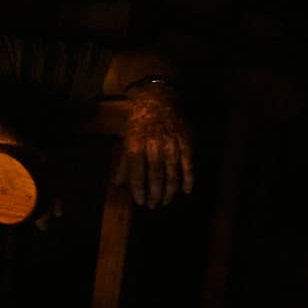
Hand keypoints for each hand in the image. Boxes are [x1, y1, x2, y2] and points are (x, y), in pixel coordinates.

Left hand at [115, 83, 194, 207]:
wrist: (158, 101)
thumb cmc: (139, 123)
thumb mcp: (126, 140)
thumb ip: (124, 163)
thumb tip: (118, 183)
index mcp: (136, 145)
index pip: (137, 174)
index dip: (139, 190)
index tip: (140, 202)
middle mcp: (154, 146)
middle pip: (155, 177)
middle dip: (154, 194)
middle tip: (154, 206)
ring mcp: (172, 145)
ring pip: (172, 174)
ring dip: (169, 191)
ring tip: (166, 201)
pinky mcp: (186, 142)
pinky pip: (188, 165)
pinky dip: (188, 180)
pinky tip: (186, 191)